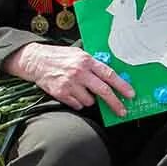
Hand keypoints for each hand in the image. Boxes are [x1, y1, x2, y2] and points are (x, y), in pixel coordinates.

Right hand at [3, 43, 135, 115]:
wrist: (35, 60)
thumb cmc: (60, 57)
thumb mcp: (79, 54)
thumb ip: (94, 65)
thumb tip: (111, 77)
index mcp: (87, 61)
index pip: (109, 74)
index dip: (122, 86)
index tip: (130, 95)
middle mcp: (79, 72)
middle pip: (103, 91)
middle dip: (115, 103)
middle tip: (122, 111)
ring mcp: (70, 83)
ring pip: (90, 101)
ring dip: (90, 100)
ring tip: (82, 90)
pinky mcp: (61, 93)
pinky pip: (78, 104)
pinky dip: (78, 102)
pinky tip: (73, 93)